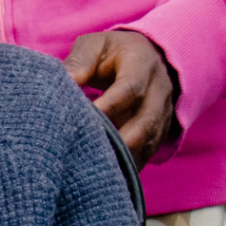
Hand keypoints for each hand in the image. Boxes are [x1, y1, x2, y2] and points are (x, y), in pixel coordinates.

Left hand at [63, 29, 175, 162]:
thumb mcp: (94, 46)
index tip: (84, 120)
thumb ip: (78, 62)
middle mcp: (160, 90)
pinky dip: (131, 166)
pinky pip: (149, 152)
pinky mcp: (160, 129)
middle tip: (91, 155)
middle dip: (121, 141)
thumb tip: (61, 81)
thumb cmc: (112, 51)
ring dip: (126, 158)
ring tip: (99, 172)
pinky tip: (110, 179)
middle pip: (146, 121)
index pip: (129, 89)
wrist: (148, 55)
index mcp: (142, 65)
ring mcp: (164, 112)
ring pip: (150, 141)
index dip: (109, 107)